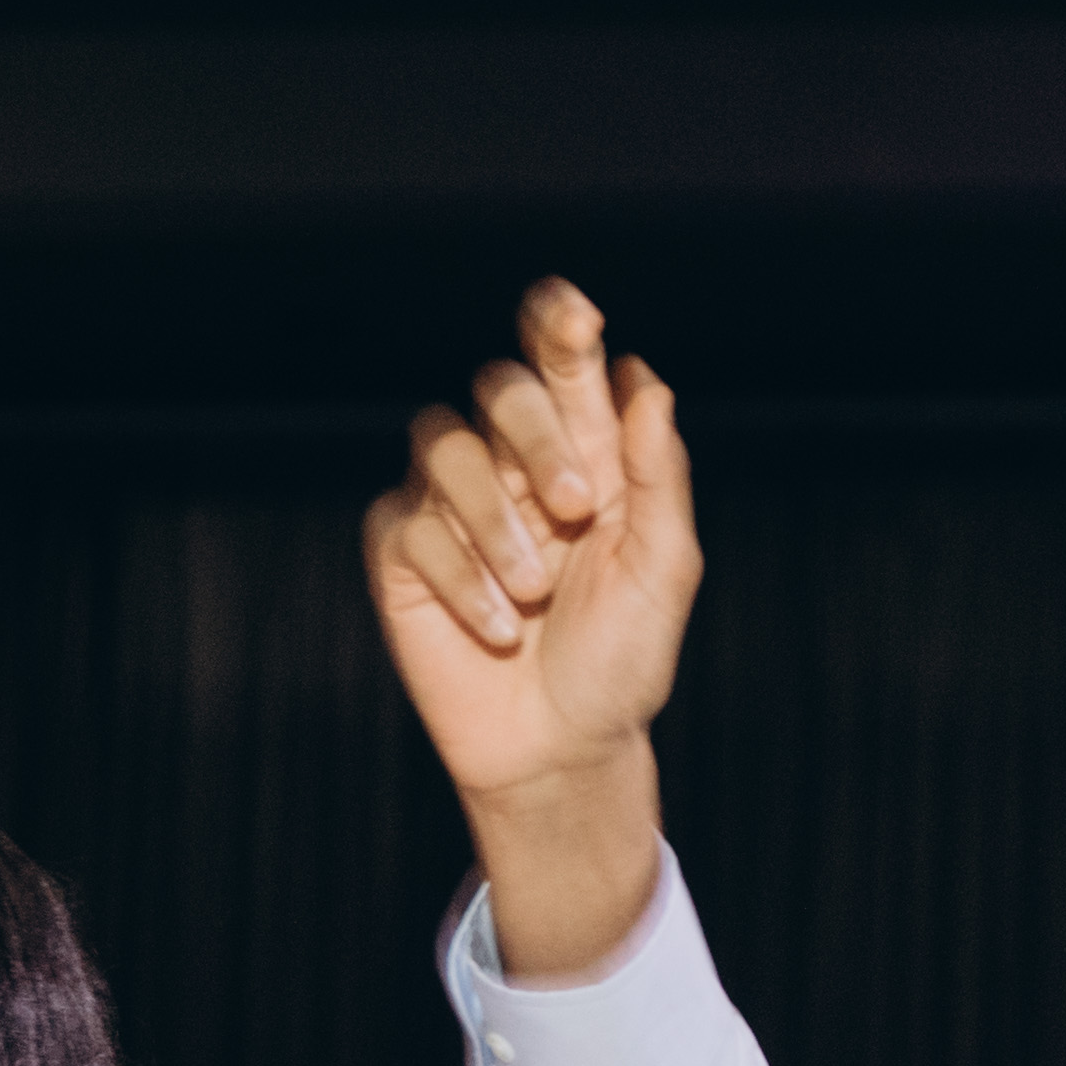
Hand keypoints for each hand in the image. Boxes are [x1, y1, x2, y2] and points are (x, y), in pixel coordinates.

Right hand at [360, 278, 703, 971]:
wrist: (562, 746)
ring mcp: (450, 505)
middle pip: (499, 388)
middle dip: (537, 435)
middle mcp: (511, 464)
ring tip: (537, 589)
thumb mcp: (663, 571)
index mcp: (584, 454)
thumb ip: (655, 477)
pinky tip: (501, 627)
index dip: (559, 325)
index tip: (576, 319)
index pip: (562, 363)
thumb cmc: (622, 658)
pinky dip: (464, 578)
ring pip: (443, 445)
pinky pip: (411, 526)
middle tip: (576, 507)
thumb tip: (647, 383)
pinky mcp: (402, 553)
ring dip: (495, 518)